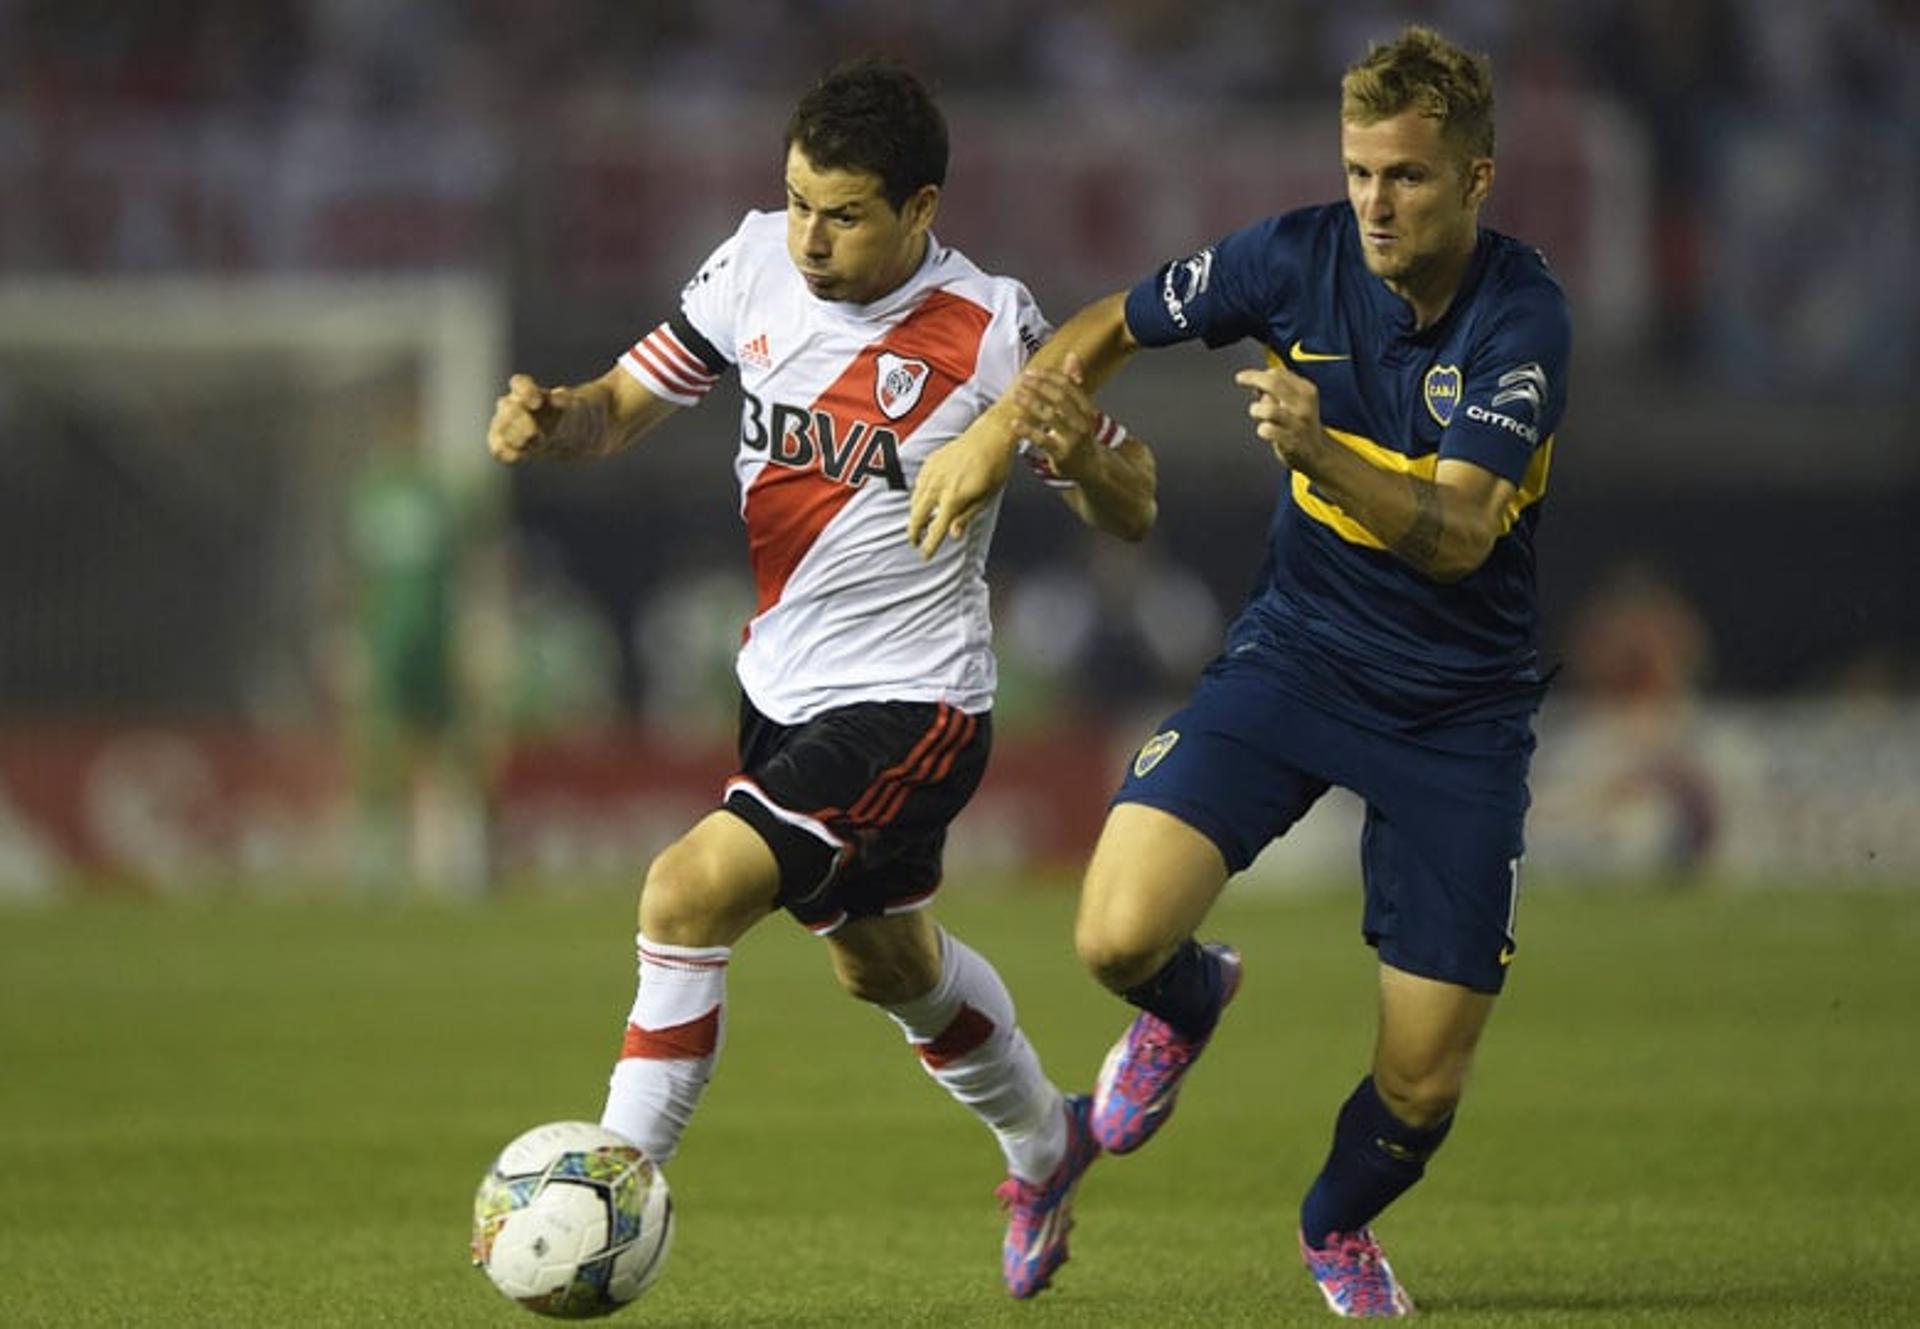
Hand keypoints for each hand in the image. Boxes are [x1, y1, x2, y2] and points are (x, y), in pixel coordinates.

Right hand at [488, 373, 573, 463]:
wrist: (566, 434)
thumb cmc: (566, 413)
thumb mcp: (573, 405)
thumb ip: (564, 399)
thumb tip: (556, 395)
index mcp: (526, 390)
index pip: (519, 384)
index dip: (525, 392)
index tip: (537, 402)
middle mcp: (511, 404)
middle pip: (508, 408)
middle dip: (520, 420)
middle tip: (533, 432)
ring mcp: (505, 424)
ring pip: (501, 428)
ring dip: (514, 437)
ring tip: (531, 443)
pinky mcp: (504, 443)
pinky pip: (499, 449)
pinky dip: (506, 453)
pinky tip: (517, 457)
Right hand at [906, 410, 1017, 557]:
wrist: (991, 435)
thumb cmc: (995, 466)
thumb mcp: (987, 496)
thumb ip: (967, 515)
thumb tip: (953, 534)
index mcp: (955, 496)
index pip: (937, 528)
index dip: (930, 545)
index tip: (926, 557)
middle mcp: (940, 484)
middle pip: (918, 514)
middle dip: (914, 532)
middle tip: (915, 543)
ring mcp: (933, 471)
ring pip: (916, 499)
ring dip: (915, 514)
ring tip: (919, 525)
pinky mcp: (931, 461)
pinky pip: (919, 484)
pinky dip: (919, 495)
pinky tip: (925, 500)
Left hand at [1010, 352, 1099, 482]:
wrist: (1090, 467)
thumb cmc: (1081, 434)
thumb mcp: (1081, 410)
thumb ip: (1075, 384)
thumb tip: (1072, 356)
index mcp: (1087, 408)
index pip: (1069, 385)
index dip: (1049, 376)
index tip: (1031, 372)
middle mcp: (1082, 422)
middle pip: (1060, 398)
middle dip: (1039, 387)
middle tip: (1021, 380)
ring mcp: (1073, 439)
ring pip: (1051, 416)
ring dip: (1031, 404)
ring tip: (1016, 395)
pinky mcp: (1062, 454)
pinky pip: (1043, 440)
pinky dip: (1027, 430)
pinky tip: (1014, 423)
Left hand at [1233, 359, 1324, 468]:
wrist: (1317, 453)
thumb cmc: (1300, 425)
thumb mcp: (1294, 402)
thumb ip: (1276, 391)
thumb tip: (1256, 383)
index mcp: (1306, 391)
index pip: (1279, 374)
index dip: (1259, 374)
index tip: (1248, 376)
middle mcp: (1304, 405)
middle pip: (1274, 383)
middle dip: (1253, 378)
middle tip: (1240, 378)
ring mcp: (1298, 424)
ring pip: (1269, 409)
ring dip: (1257, 409)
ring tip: (1257, 413)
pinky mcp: (1291, 442)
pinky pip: (1268, 431)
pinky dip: (1262, 429)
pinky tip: (1264, 430)